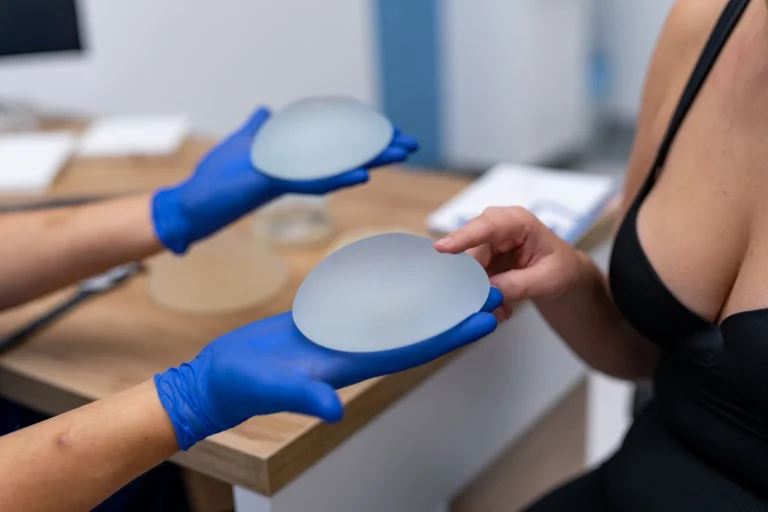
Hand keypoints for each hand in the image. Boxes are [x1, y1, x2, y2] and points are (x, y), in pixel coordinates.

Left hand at [152, 107, 418, 253]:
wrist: (191, 205)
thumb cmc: (215, 179)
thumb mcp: (240, 144)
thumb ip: (256, 128)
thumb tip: (265, 110)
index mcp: (292, 156)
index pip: (332, 142)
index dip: (359, 136)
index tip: (388, 131)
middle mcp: (295, 169)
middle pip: (344, 155)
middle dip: (378, 149)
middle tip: (411, 145)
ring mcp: (287, 178)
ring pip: (337, 167)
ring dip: (370, 160)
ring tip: (401, 154)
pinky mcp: (273, 185)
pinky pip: (312, 182)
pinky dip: (338, 177)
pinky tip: (363, 173)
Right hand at [155, 288, 501, 449]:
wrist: (220, 378)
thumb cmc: (243, 386)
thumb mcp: (274, 390)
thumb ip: (305, 397)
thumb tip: (334, 411)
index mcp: (351, 366)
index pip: (413, 350)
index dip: (449, 337)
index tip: (484, 320)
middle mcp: (354, 350)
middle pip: (413, 330)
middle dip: (449, 313)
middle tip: (483, 291)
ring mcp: (339, 336)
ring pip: (392, 315)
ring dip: (424, 299)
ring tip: (453, 279)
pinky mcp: (322, 322)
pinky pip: (364, 304)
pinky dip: (385, 291)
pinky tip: (399, 274)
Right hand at [434, 207, 585, 321]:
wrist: (562, 275)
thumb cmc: (561, 269)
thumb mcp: (548, 280)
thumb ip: (519, 284)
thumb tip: (490, 291)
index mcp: (518, 222)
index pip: (487, 226)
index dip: (463, 237)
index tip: (442, 248)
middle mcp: (497, 227)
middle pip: (471, 250)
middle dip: (472, 278)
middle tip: (483, 304)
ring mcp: (487, 242)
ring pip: (468, 267)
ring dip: (479, 291)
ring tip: (500, 310)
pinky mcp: (482, 258)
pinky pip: (471, 277)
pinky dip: (482, 294)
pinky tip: (500, 307)